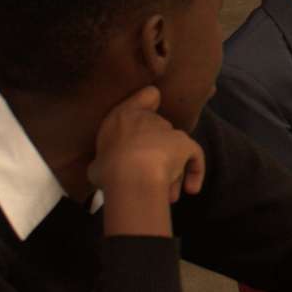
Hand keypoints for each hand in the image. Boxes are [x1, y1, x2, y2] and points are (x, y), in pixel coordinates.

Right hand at [88, 85, 205, 237]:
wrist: (131, 172)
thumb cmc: (108, 169)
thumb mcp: (96, 166)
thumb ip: (103, 164)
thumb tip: (102, 171)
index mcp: (123, 116)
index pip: (146, 97)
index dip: (150, 102)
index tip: (153, 108)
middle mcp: (149, 119)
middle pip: (159, 134)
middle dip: (156, 157)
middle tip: (150, 180)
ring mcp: (169, 131)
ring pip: (174, 151)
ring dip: (173, 171)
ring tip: (169, 195)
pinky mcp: (185, 144)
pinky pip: (194, 157)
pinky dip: (195, 172)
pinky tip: (191, 188)